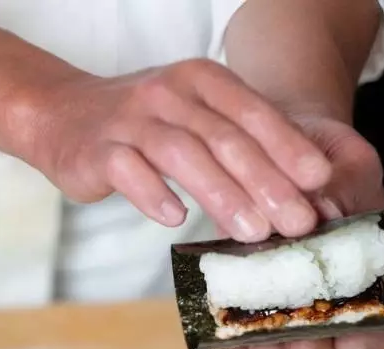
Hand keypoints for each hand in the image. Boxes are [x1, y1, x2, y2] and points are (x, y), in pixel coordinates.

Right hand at [8, 59, 333, 242]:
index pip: (253, 112)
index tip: (319, 181)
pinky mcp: (98, 149)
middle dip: (266, 181)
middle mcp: (168, 93)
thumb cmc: (145, 123)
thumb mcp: (195, 118)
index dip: (289, 146)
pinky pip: (129, 171)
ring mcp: (130, 119)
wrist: (64, 114)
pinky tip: (176, 220)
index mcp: (201, 81)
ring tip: (253, 232)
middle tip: (298, 221)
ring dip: (222, 194)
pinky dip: (154, 194)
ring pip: (182, 154)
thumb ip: (236, 142)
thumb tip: (293, 191)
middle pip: (224, 137)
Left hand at [228, 110, 383, 348]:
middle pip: (329, 338)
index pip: (380, 315)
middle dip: (310, 347)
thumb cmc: (324, 150)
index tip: (348, 338)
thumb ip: (342, 188)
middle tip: (289, 341)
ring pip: (289, 340)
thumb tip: (323, 215)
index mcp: (364, 261)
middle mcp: (327, 285)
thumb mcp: (346, 159)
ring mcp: (285, 288)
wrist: (280, 137)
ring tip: (258, 346)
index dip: (369, 335)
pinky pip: (247, 328)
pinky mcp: (247, 282)